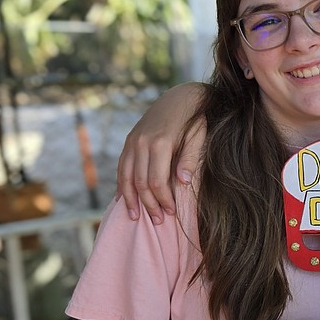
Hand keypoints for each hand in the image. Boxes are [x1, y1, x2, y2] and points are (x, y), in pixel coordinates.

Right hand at [116, 83, 204, 222]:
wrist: (179, 98)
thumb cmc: (193, 121)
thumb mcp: (198, 137)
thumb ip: (189, 159)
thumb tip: (182, 183)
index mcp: (161, 143)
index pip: (157, 181)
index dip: (163, 200)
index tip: (171, 213)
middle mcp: (142, 143)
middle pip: (140, 182)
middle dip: (148, 204)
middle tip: (158, 221)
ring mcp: (132, 141)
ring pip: (126, 176)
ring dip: (130, 199)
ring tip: (135, 217)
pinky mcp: (129, 141)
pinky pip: (121, 167)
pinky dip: (121, 184)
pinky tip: (123, 199)